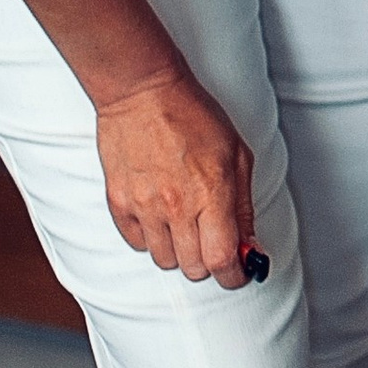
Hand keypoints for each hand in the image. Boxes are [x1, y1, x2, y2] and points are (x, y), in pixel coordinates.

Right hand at [96, 69, 257, 284]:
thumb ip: (244, 206)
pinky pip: (137, 243)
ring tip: (186, 225)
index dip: (234, 276)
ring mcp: (144, 206)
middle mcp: (177, 207)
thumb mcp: (237, 155)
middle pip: (194, 268)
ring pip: (164, 260)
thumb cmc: (192, 115)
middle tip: (214, 243)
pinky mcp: (118, 202)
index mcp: (212, 195)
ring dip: (180, 252)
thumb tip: (248, 245)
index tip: (239, 273)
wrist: (142, 92)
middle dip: (210, 262)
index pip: (222, 261)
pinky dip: (151, 239)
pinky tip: (160, 217)